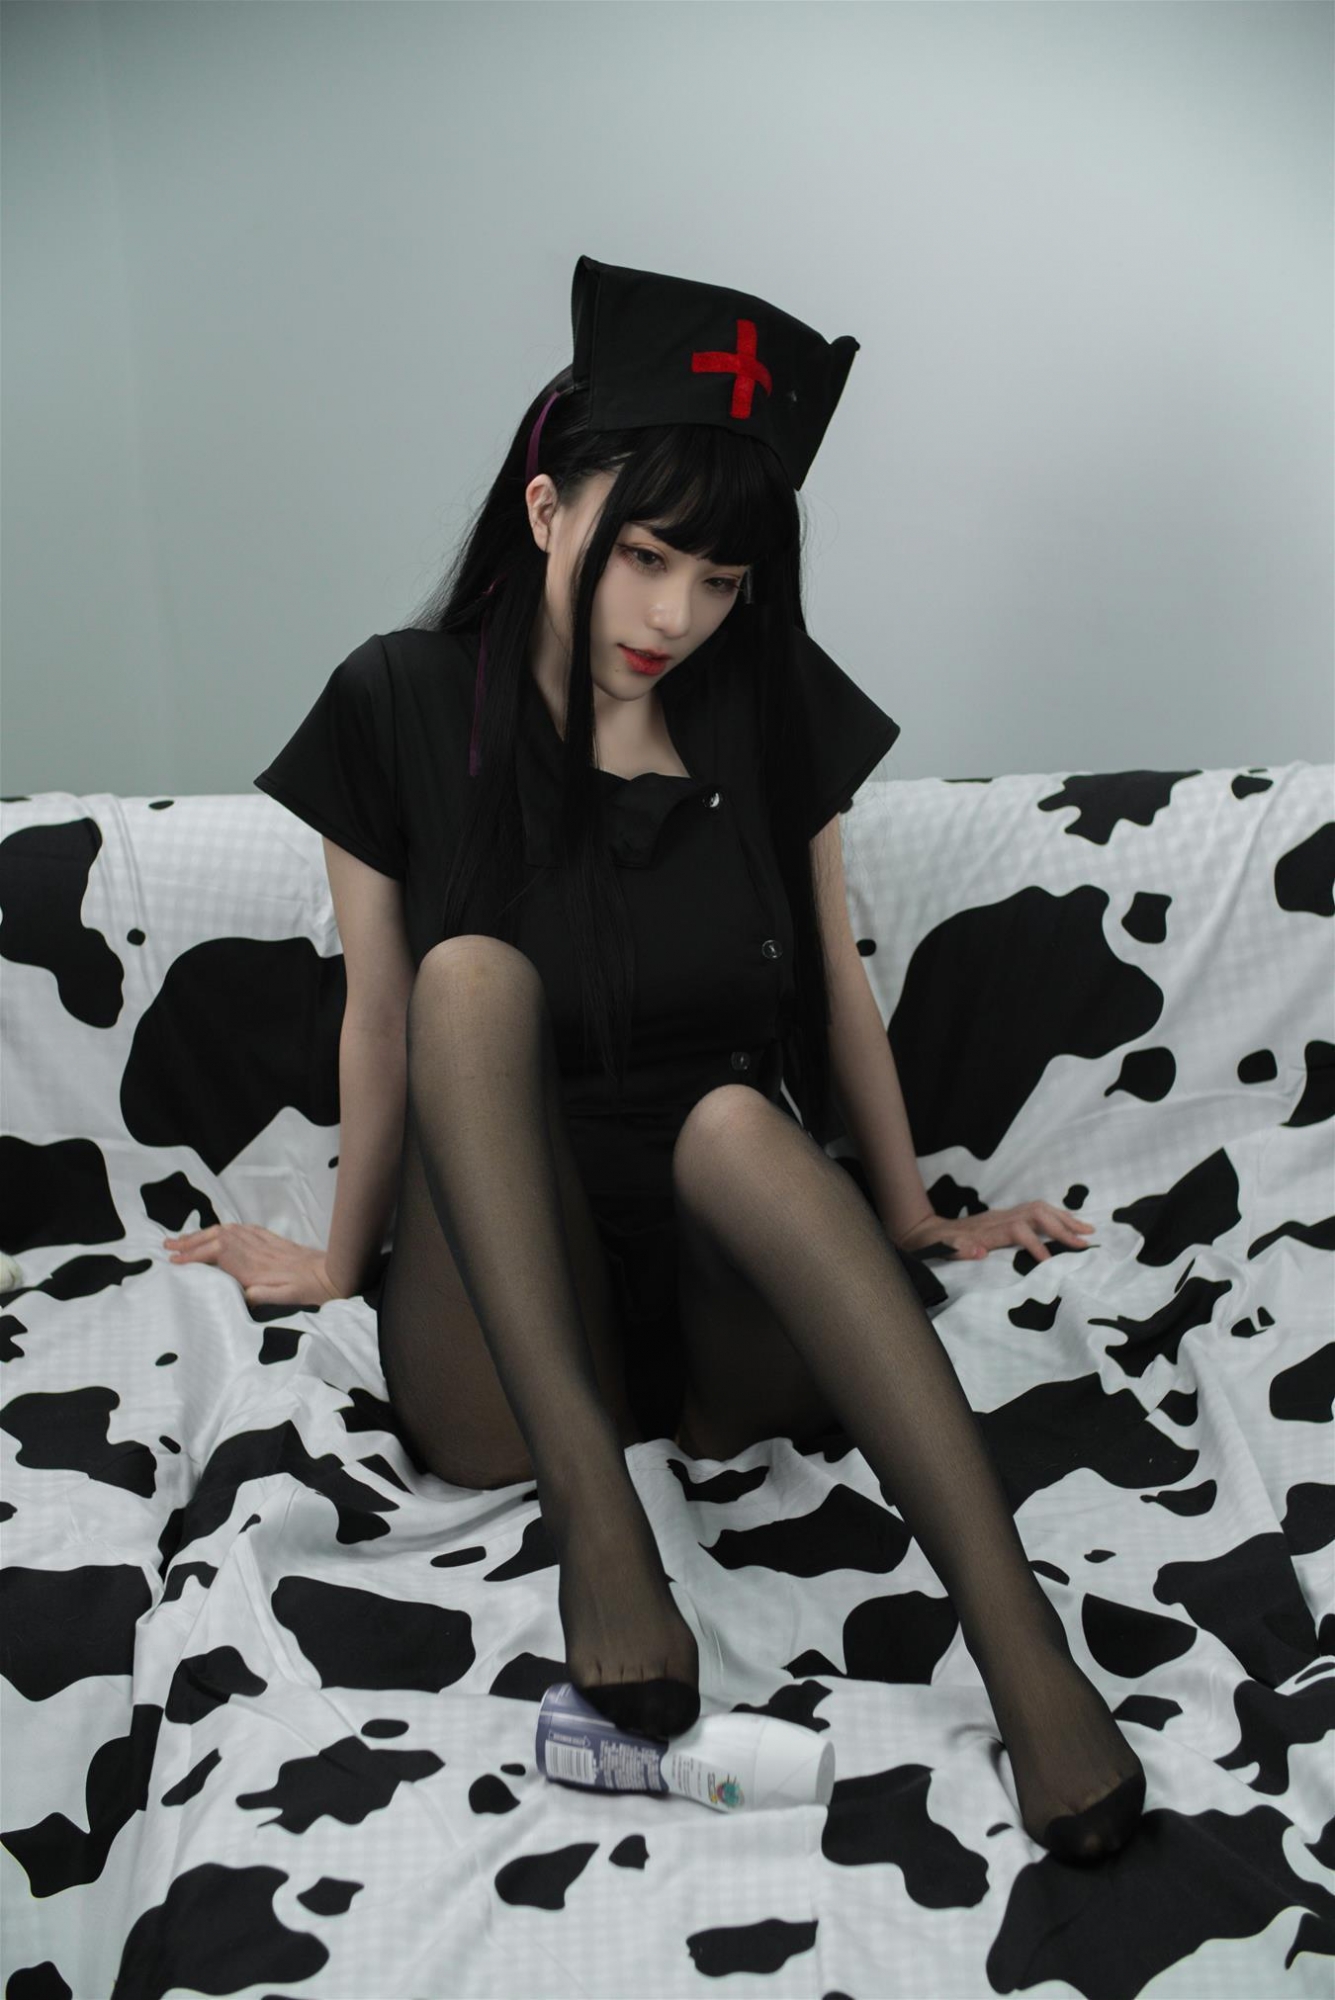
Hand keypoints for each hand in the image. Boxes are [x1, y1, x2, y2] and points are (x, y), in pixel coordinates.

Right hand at [162, 1224, 343, 1306]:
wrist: (331, 1272)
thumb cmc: (307, 1290)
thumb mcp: (285, 1299)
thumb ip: (261, 1295)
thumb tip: (239, 1294)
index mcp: (253, 1265)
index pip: (216, 1253)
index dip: (194, 1255)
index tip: (175, 1260)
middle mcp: (254, 1249)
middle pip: (216, 1238)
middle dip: (190, 1240)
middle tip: (167, 1245)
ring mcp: (262, 1242)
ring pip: (226, 1231)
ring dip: (202, 1234)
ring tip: (183, 1239)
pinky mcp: (270, 1239)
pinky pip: (242, 1229)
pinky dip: (224, 1229)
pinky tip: (218, 1231)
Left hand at [897, 1203, 1097, 1263]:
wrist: (925, 1230)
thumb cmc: (935, 1244)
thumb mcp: (941, 1249)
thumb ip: (958, 1249)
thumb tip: (979, 1251)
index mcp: (988, 1228)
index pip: (1019, 1231)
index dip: (1035, 1245)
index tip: (1049, 1263)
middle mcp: (1000, 1218)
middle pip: (1037, 1214)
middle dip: (1063, 1226)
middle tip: (1085, 1241)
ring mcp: (1004, 1215)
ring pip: (1039, 1209)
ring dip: (1065, 1218)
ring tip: (1088, 1230)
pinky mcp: (1006, 1217)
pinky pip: (1036, 1213)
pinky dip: (1055, 1217)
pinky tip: (1068, 1226)